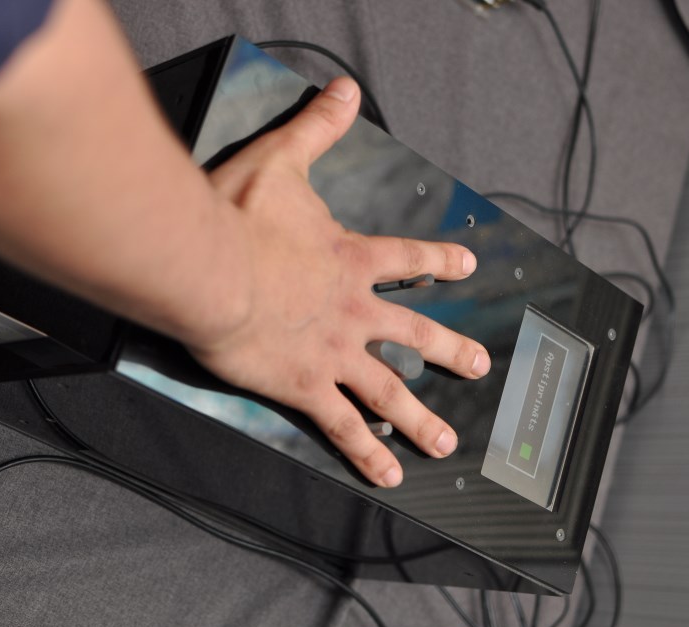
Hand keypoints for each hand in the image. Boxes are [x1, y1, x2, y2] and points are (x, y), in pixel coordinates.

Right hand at [190, 78, 490, 487]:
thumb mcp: (282, 160)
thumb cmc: (236, 217)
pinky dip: (367, 453)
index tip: (468, 269)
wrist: (209, 269)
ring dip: (422, 417)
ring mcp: (334, 352)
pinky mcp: (304, 386)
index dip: (439, 263)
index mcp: (350, 259)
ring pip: (391, 391)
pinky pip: (343, 427)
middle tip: (479, 367)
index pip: (408, 259)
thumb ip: (317, 127)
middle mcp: (354, 310)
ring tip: (447, 441)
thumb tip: (344, 90)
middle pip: (416, 335)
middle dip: (450, 351)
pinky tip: (389, 476)